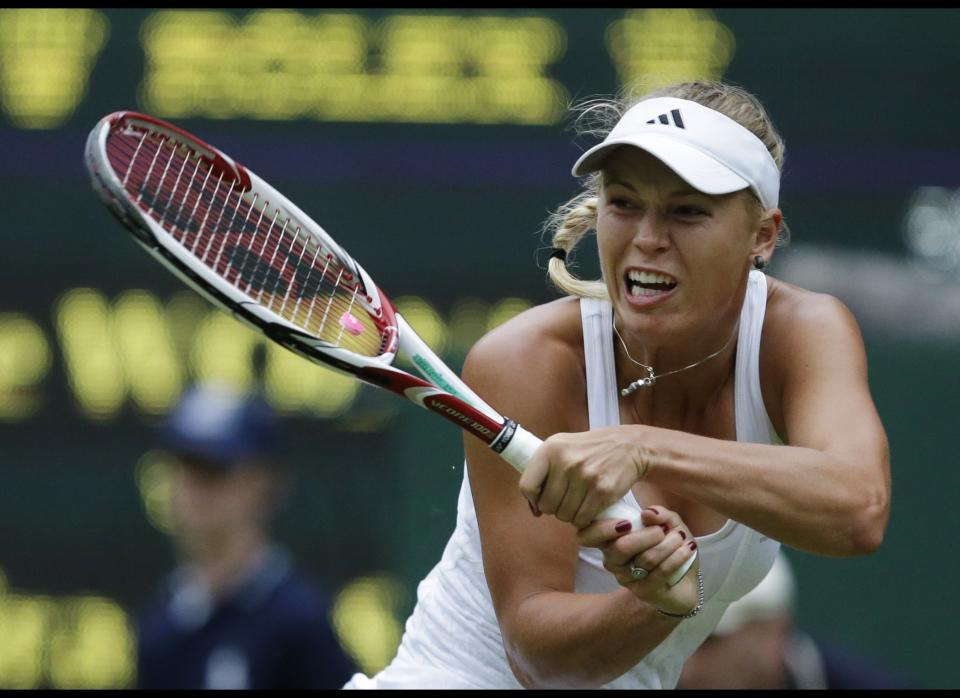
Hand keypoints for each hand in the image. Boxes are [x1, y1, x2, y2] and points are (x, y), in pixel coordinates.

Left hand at [518, 428, 649, 528]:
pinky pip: (582, 519)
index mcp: (551, 449)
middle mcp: (566, 462)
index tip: (541, 500)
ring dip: (570, 514)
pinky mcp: (602, 490)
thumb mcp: (563, 447)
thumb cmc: (590, 450)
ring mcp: (585, 476)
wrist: (628, 446)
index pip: (527, 486)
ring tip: (578, 502)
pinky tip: (589, 508)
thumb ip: (543, 472)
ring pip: (564, 515)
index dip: (533, 499)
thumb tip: (533, 508)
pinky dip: (583, 519)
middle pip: (547, 505)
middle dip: (555, 508)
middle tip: (566, 500)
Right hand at [576, 505, 698, 614]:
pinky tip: (688, 548)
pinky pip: (661, 571)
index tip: (628, 522)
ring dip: (668, 544)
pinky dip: (678, 556)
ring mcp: (627, 578)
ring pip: (645, 559)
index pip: (588, 535)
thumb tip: (648, 513)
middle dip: (647, 535)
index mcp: (610, 541)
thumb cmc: (669, 547)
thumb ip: (660, 514)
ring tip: (681, 537)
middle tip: (663, 530)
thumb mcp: (668, 525)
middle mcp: (612, 561)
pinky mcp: (645, 591)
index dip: (602, 528)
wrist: (685, 579)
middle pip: (621, 547)